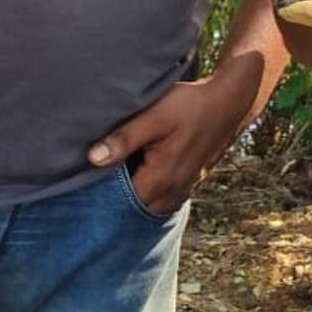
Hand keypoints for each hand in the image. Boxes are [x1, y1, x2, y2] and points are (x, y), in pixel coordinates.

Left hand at [84, 72, 251, 215]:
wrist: (227, 102)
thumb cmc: (189, 106)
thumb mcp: (154, 116)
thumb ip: (124, 139)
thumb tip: (92, 159)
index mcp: (161, 180)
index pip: (120, 203)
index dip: (100, 194)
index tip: (83, 183)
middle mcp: (172, 192)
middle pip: (133, 208)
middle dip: (113, 198)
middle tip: (91, 183)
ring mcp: (182, 189)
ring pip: (147, 205)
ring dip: (130, 196)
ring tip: (111, 177)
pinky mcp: (187, 182)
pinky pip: (160, 198)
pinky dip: (145, 192)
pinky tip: (134, 174)